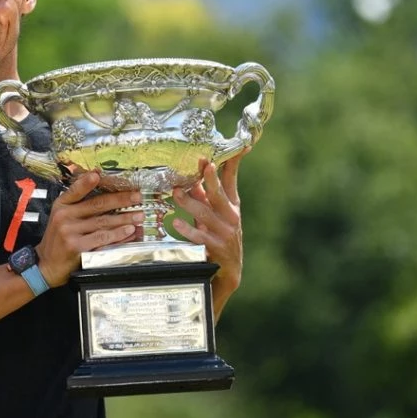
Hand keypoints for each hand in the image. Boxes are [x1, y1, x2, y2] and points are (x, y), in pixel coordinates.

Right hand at [35, 172, 142, 287]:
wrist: (47, 264)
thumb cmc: (59, 239)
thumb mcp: (62, 216)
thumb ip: (78, 202)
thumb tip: (100, 183)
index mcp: (61, 205)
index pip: (75, 190)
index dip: (87, 182)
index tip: (98, 175)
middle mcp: (64, 216)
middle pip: (97, 204)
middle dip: (120, 200)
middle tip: (137, 197)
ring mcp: (70, 232)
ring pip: (103, 222)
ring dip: (124, 218)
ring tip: (138, 215)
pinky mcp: (77, 247)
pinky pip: (102, 238)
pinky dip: (118, 234)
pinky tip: (129, 231)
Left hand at [170, 151, 247, 296]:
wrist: (228, 271)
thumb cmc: (218, 236)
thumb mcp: (214, 214)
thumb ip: (203, 196)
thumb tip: (191, 176)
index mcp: (231, 205)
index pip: (232, 179)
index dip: (234, 162)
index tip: (241, 146)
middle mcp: (231, 216)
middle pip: (220, 194)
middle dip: (212, 178)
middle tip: (205, 164)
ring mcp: (225, 232)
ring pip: (205, 213)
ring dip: (188, 202)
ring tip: (176, 193)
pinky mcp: (216, 247)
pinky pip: (199, 236)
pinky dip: (187, 229)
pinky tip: (176, 223)